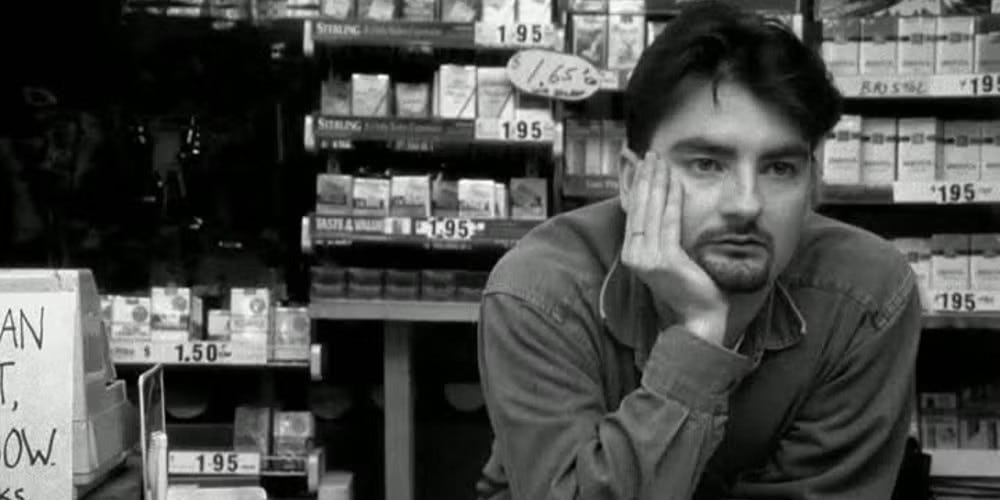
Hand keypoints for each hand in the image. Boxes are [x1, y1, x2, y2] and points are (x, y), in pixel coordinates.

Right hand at [621, 151, 728, 344]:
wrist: (699, 316)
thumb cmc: (689, 286)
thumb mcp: (669, 256)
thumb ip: (661, 235)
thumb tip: (661, 208)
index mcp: (632, 254)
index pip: (633, 212)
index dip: (638, 186)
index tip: (645, 165)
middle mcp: (634, 256)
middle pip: (639, 207)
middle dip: (645, 178)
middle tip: (651, 154)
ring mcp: (647, 259)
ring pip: (652, 211)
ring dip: (658, 182)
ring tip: (661, 162)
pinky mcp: (664, 260)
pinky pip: (669, 222)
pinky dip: (673, 199)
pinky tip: (676, 183)